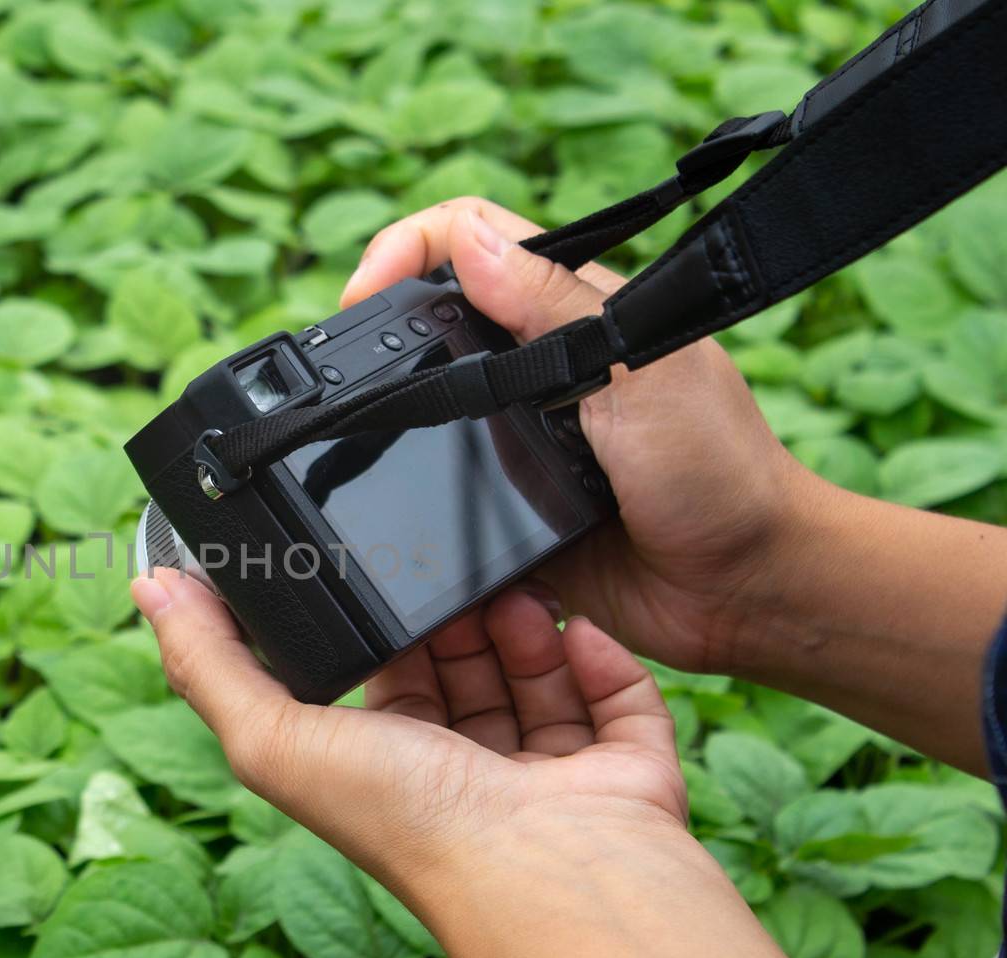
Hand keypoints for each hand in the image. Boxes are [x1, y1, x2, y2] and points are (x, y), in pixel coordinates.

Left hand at [131, 569, 685, 904]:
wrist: (548, 875)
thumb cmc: (409, 820)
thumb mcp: (273, 739)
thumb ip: (209, 666)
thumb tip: (148, 589)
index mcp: (385, 766)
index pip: (383, 673)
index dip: (382, 619)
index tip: (381, 558)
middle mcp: (465, 775)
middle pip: (463, 664)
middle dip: (460, 610)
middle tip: (459, 559)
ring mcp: (550, 778)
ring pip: (536, 673)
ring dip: (526, 622)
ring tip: (519, 588)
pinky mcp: (624, 774)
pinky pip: (618, 701)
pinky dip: (603, 661)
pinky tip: (583, 631)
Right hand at [342, 198, 816, 673]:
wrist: (742, 591)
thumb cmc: (718, 472)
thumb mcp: (642, 373)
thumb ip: (557, 308)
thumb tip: (469, 243)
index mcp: (570, 309)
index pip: (469, 238)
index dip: (406, 249)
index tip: (364, 296)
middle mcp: (536, 364)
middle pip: (430, 316)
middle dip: (378, 328)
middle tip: (342, 372)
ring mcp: (516, 434)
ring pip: (422, 401)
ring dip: (388, 410)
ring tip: (351, 432)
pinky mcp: (505, 501)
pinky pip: (435, 483)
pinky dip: (408, 482)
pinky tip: (388, 492)